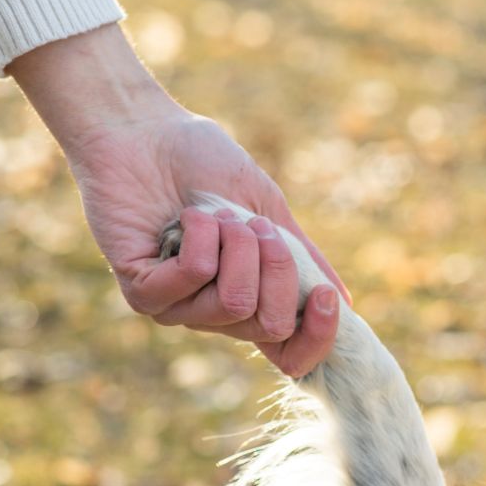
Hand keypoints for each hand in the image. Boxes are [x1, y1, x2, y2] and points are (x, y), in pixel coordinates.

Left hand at [8, 25, 346, 376]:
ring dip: (237, 243)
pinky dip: (202, 236)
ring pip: (235, 302)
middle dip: (278, 266)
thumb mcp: (268, 211)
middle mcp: (214, 313)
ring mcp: (177, 307)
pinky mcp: (142, 291)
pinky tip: (186, 216)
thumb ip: (302, 258)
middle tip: (256, 226)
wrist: (145, 130)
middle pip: (271, 325)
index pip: (290, 355)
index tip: (324, 296)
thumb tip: (343, 303)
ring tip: (217, 213)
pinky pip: (194, 278)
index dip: (316, 338)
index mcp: (251, 297)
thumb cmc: (203, 164)